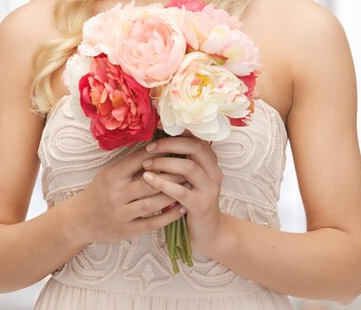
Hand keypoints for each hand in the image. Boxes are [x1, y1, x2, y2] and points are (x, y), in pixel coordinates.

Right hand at [72, 144, 184, 244]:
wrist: (79, 220)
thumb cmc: (99, 191)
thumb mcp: (109, 173)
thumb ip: (130, 163)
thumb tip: (157, 147)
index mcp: (112, 175)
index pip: (140, 160)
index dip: (160, 153)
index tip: (178, 149)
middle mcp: (116, 194)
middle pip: (150, 182)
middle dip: (172, 174)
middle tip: (190, 167)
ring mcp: (122, 214)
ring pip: (154, 202)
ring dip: (174, 193)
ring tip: (189, 185)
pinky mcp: (127, 231)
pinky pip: (153, 223)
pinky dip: (169, 216)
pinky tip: (181, 208)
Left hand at [141, 135, 223, 255]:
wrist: (208, 232)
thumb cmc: (192, 200)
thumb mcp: (189, 178)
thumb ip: (181, 160)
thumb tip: (158, 140)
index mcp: (210, 162)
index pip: (196, 138)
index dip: (177, 132)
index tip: (157, 129)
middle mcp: (214, 172)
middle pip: (195, 147)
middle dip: (170, 144)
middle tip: (150, 148)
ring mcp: (209, 189)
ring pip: (188, 167)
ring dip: (165, 163)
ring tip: (146, 165)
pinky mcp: (201, 205)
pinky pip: (181, 191)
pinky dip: (163, 184)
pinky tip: (149, 179)